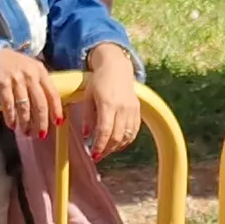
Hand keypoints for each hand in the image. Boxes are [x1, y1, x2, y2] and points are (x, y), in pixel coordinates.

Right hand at [0, 46, 66, 135]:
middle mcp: (30, 75)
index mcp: (40, 71)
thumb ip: (38, 83)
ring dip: (25, 122)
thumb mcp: (30, 68)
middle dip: (41, 122)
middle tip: (41, 134)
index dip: (56, 110)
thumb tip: (47, 108)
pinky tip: (12, 125)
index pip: (52, 93)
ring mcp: (16, 79)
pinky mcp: (2, 84)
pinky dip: (11, 118)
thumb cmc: (12, 64)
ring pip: (24, 107)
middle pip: (40, 103)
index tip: (58, 122)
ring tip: (26, 132)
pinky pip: (8, 105)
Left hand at [75, 44, 140, 158]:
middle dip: (107, 150)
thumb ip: (88, 116)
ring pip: (127, 136)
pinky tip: (118, 144)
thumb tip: (87, 135)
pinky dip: (127, 140)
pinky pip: (135, 130)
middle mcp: (122, 107)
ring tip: (107, 151)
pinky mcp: (138, 110)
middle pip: (117, 136)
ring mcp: (132, 109)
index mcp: (108, 103)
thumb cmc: (99, 81)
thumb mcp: (88, 97)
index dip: (99, 146)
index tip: (93, 155)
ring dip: (117, 147)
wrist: (117, 67)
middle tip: (98, 156)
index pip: (105, 131)